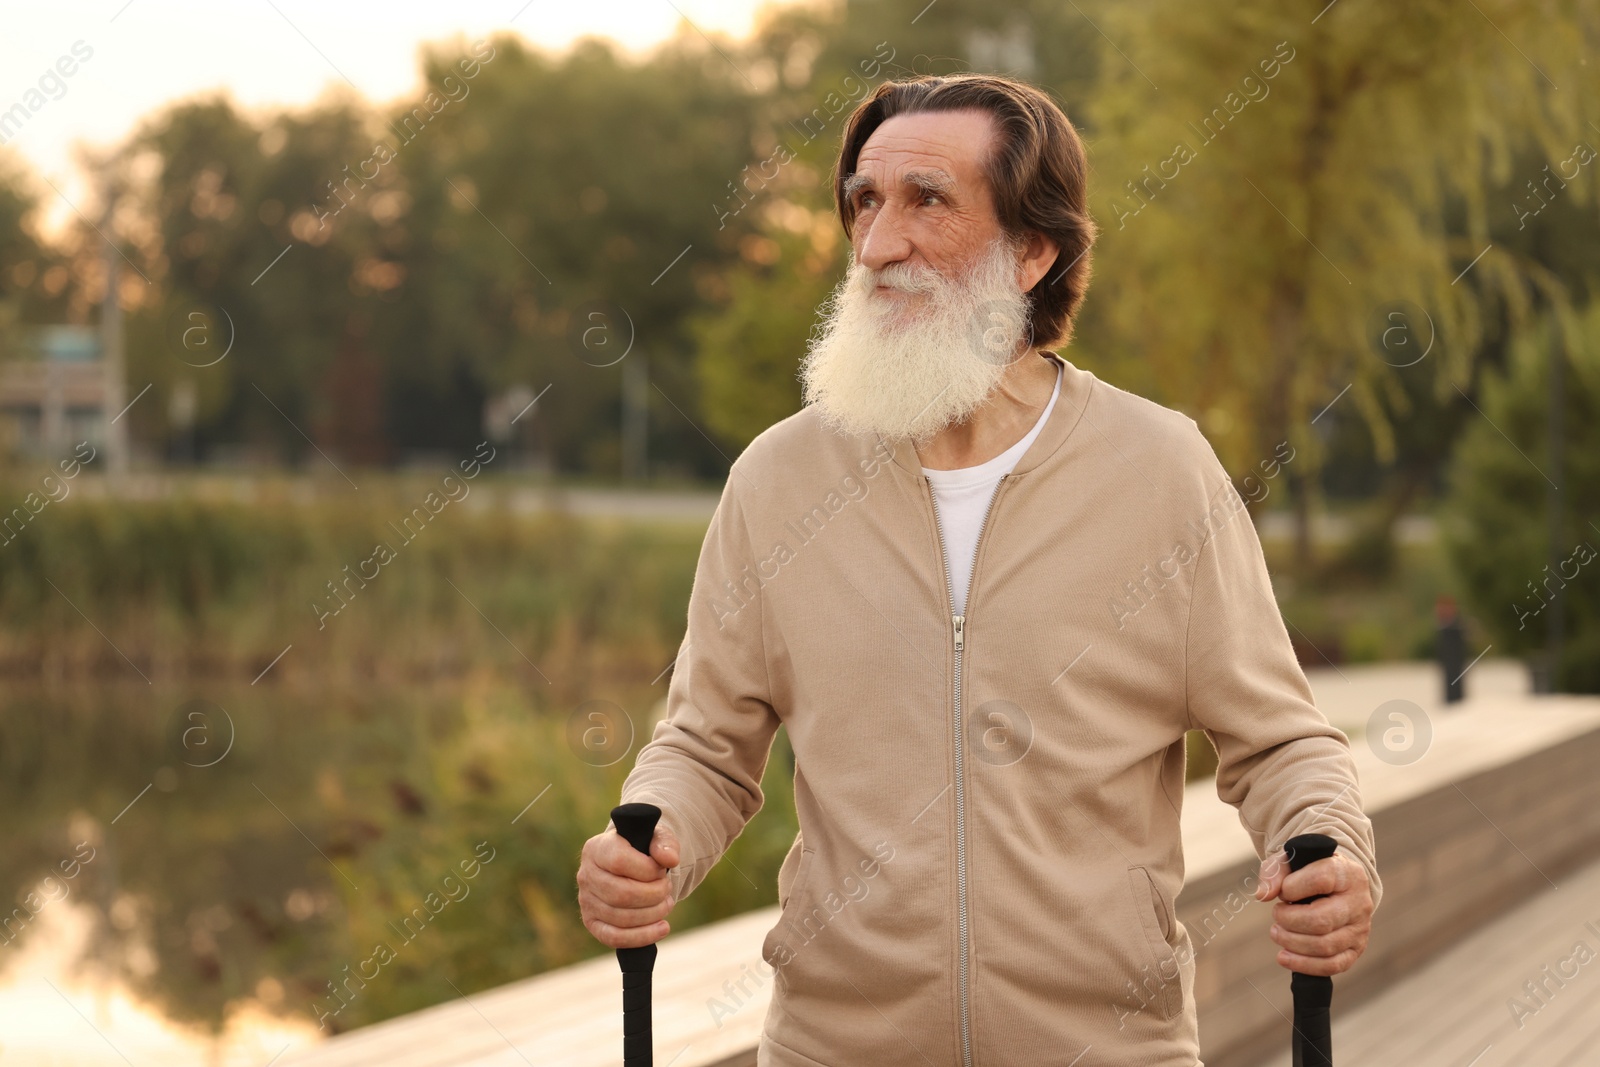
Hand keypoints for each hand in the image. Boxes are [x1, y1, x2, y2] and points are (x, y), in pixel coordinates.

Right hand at [577, 818, 679, 948]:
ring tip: (666, 904)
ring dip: (652, 914)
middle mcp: (586, 875)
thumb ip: (665, 844)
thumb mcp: (656, 838)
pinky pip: (614, 937)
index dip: (648, 870)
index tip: (662, 869)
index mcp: (597, 849)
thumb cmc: (644, 850)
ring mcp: (586, 901)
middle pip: (621, 894)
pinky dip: (642, 936)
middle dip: (654, 895)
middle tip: (667, 889)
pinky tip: (662, 928)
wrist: (631, 866)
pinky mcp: (592, 923)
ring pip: (621, 918)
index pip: (619, 862)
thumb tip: (670, 860)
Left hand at [1253, 849, 1372, 975]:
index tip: (1283, 891)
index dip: (1292, 888)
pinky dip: (1304, 965)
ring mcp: (1359, 928)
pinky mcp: (1355, 949)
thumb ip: (1274, 871)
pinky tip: (1284, 957)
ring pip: (1325, 946)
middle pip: (1321, 920)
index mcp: (1345, 873)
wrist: (1338, 886)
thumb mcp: (1291, 861)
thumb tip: (1263, 895)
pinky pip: (1333, 965)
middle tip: (1277, 915)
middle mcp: (1358, 902)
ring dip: (1292, 942)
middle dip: (1288, 921)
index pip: (1320, 880)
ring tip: (1277, 932)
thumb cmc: (1310, 872)